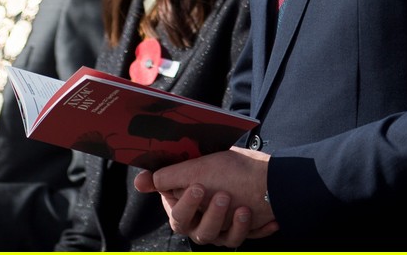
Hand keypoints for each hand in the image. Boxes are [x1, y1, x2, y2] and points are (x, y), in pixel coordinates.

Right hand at [134, 148, 277, 246]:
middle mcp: (199, 222)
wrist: (263, 174)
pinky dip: (253, 229)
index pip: (178, 216)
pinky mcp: (238, 234)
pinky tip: (267, 221)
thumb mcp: (195, 168)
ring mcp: (219, 230)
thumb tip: (139, 182)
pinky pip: (244, 238)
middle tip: (223, 196)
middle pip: (198, 231)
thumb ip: (166, 176)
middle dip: (211, 215)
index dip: (186, 205)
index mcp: (185, 207)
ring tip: (242, 208)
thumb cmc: (226, 167)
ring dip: (232, 225)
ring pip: (220, 239)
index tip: (199, 187)